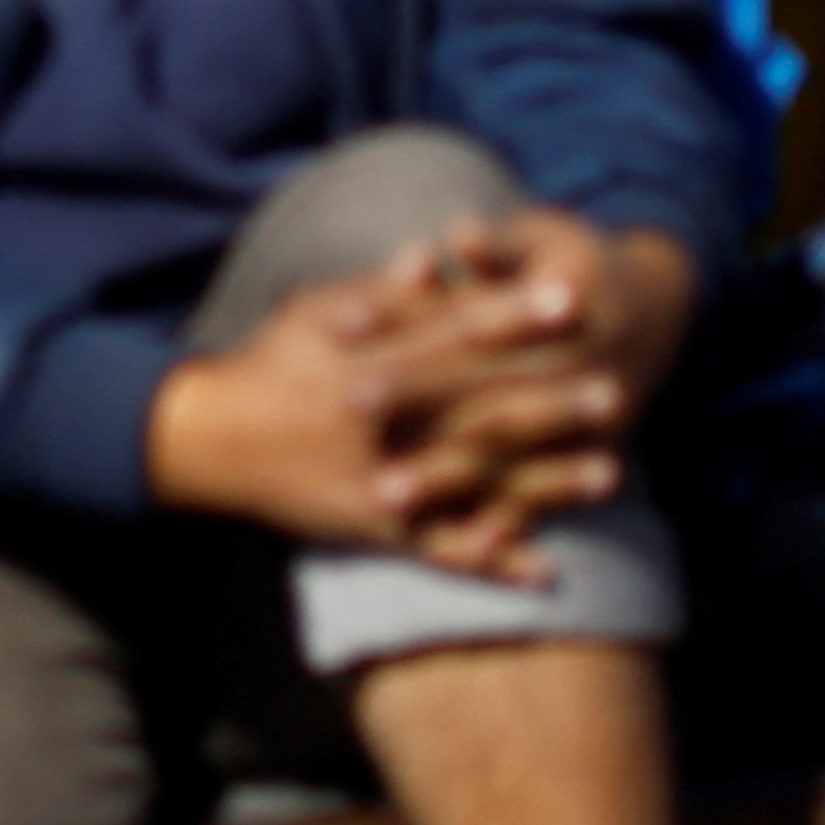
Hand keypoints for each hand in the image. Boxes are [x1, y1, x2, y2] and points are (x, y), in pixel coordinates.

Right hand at [148, 217, 696, 581]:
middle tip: (615, 392)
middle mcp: (379, 424)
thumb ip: (376, 292)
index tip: (568, 298)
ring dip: (546, 483)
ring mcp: (379, 482)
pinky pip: (441, 552)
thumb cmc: (267, 363)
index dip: (512, 313)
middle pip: (477, 409)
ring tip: (613, 474)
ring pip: (475, 484)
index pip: (452, 331)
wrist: (209, 439)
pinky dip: (493, 562)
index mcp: (366, 362)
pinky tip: (547, 569)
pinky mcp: (374, 529)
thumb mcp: (311, 312)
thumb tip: (432, 255)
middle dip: (550, 402)